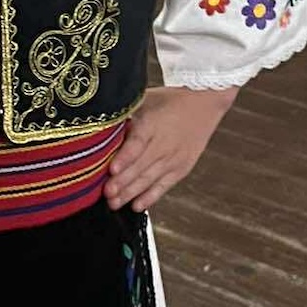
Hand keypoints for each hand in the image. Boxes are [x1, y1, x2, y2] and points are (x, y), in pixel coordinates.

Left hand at [105, 84, 237, 213]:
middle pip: (141, 166)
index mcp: (152, 123)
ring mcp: (174, 158)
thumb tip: (101, 128)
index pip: (137, 143)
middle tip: (106, 194)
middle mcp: (164, 143)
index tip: (111, 170)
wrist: (204, 102)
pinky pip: (164, 185)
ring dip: (131, 193)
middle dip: (122, 182)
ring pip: (150, 179)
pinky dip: (150, 196)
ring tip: (114, 203)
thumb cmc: (169, 100)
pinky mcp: (181, 168)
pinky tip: (137, 205)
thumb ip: (126, 115)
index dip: (124, 158)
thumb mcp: (146, 100)